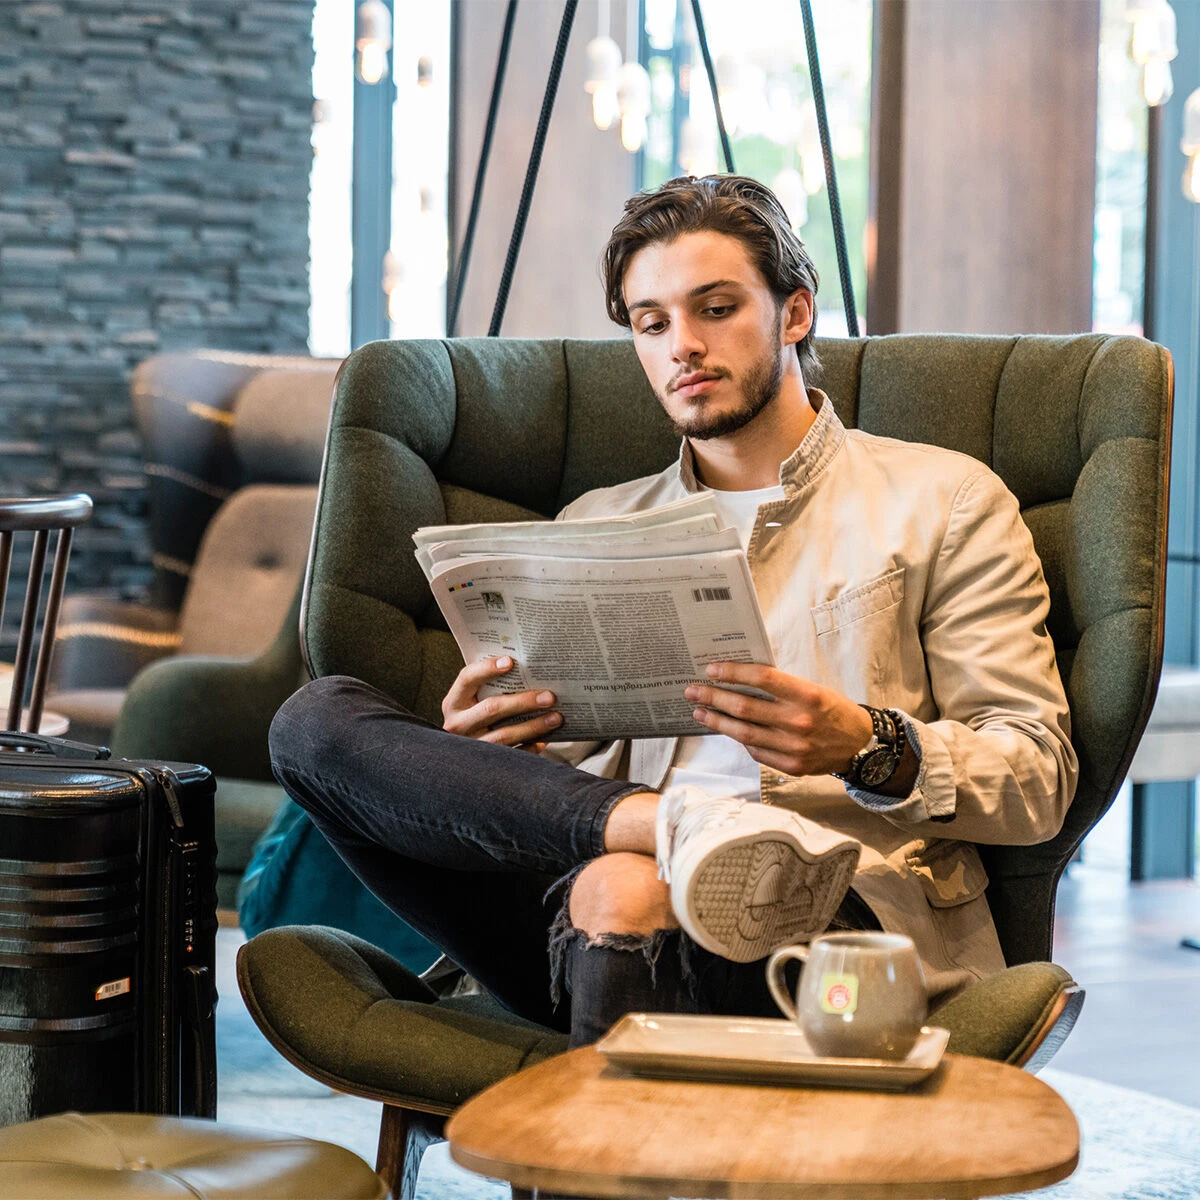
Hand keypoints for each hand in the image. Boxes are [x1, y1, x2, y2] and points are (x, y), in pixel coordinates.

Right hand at [442, 655, 561, 751]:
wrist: (462, 760)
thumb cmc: (476, 716)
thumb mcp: (474, 701)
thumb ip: (492, 686)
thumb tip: (528, 669)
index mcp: (454, 702)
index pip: (467, 679)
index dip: (487, 669)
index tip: (511, 662)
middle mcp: (458, 724)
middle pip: (491, 708)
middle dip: (523, 701)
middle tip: (549, 697)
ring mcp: (471, 745)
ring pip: (503, 736)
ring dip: (533, 726)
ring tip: (556, 718)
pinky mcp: (484, 765)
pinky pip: (511, 755)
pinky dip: (530, 747)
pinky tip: (545, 739)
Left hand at [684, 663, 873, 776]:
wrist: (859, 745)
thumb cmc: (831, 710)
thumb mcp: (812, 689)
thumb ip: (780, 687)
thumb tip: (739, 679)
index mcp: (807, 695)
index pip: (762, 679)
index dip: (733, 673)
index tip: (712, 670)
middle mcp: (799, 722)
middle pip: (745, 708)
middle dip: (713, 698)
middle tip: (693, 691)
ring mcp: (794, 747)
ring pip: (743, 733)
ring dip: (717, 721)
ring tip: (699, 713)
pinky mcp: (791, 766)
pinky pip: (755, 751)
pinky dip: (739, 739)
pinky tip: (727, 730)